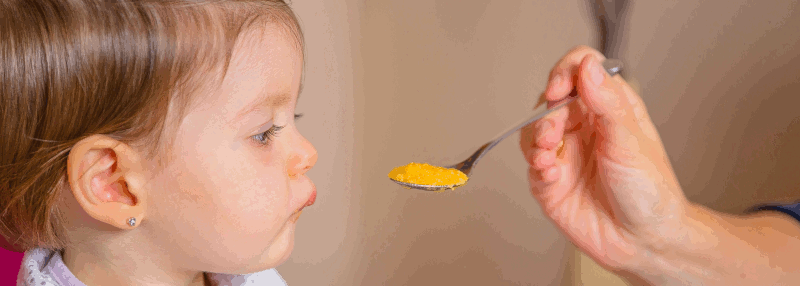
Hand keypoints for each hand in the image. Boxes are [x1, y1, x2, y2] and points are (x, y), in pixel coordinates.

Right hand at [520, 46, 690, 272]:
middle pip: (550, 101)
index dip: (565, 72)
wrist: (644, 242)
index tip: (559, 88)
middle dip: (547, 115)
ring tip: (549, 155)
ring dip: (536, 139)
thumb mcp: (631, 141)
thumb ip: (607, 102)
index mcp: (609, 108)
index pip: (580, 71)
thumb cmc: (651, 193)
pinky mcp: (550, 180)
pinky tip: (551, 173)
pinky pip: (531, 163)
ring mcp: (566, 153)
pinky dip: (537, 165)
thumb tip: (587, 67)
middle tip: (554, 133)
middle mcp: (584, 127)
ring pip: (533, 130)